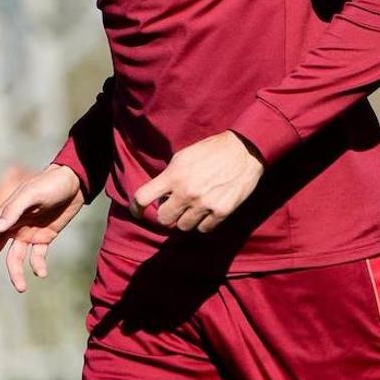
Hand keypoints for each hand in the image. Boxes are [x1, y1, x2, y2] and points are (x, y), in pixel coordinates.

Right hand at [0, 163, 83, 293]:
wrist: (76, 182)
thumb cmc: (51, 183)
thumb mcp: (32, 193)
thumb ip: (14, 209)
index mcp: (6, 215)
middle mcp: (13, 226)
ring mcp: (28, 232)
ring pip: (15, 258)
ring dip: (16, 273)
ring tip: (21, 288)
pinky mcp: (44, 237)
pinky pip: (36, 256)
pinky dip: (37, 266)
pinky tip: (42, 273)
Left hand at [130, 131, 263, 233]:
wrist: (244, 150)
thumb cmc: (212, 150)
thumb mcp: (183, 157)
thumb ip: (170, 176)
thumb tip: (160, 193)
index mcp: (174, 176)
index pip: (143, 197)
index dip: (136, 207)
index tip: (137, 211)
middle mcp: (186, 192)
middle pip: (163, 219)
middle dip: (167, 214)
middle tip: (174, 206)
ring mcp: (204, 204)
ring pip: (183, 227)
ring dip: (186, 219)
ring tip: (193, 208)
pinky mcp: (221, 212)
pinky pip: (204, 229)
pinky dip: (203, 223)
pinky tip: (207, 211)